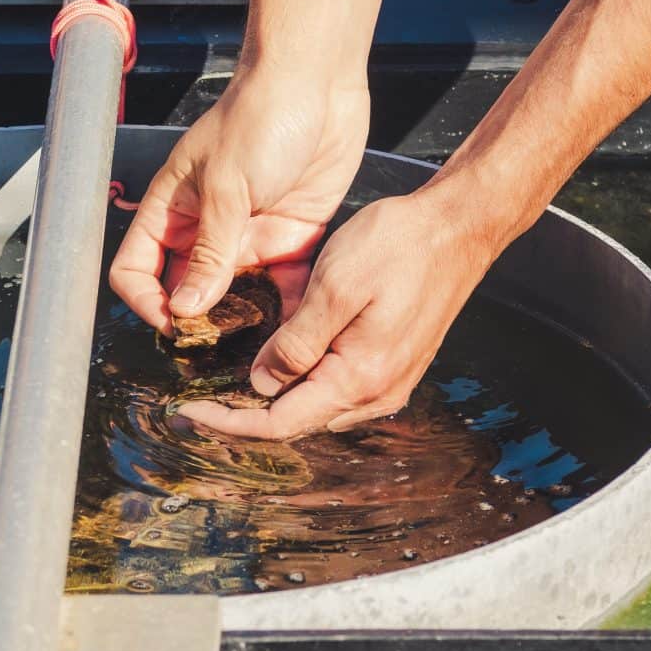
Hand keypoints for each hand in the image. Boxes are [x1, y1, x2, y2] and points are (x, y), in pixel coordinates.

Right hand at [109, 72, 370, 333]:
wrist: (319, 83)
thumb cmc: (259, 117)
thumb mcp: (226, 186)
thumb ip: (210, 252)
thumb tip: (185, 309)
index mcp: (172, 211)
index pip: (137, 269)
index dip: (146, 301)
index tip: (173, 324)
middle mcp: (207, 231)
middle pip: (187, 293)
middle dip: (199, 324)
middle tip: (218, 352)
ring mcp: (248, 238)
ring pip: (235, 299)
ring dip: (243, 325)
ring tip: (258, 351)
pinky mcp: (290, 240)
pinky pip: (282, 288)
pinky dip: (287, 311)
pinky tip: (296, 329)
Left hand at [174, 187, 491, 440]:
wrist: (461, 226)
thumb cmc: (399, 246)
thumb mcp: (334, 287)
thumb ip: (295, 344)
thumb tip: (262, 385)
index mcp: (359, 378)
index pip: (279, 423)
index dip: (229, 423)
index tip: (189, 414)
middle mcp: (377, 393)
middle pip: (297, 422)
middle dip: (246, 416)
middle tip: (198, 403)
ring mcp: (389, 383)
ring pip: (317, 408)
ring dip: (274, 402)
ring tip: (228, 386)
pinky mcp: (394, 367)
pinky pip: (337, 389)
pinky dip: (302, 385)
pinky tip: (279, 365)